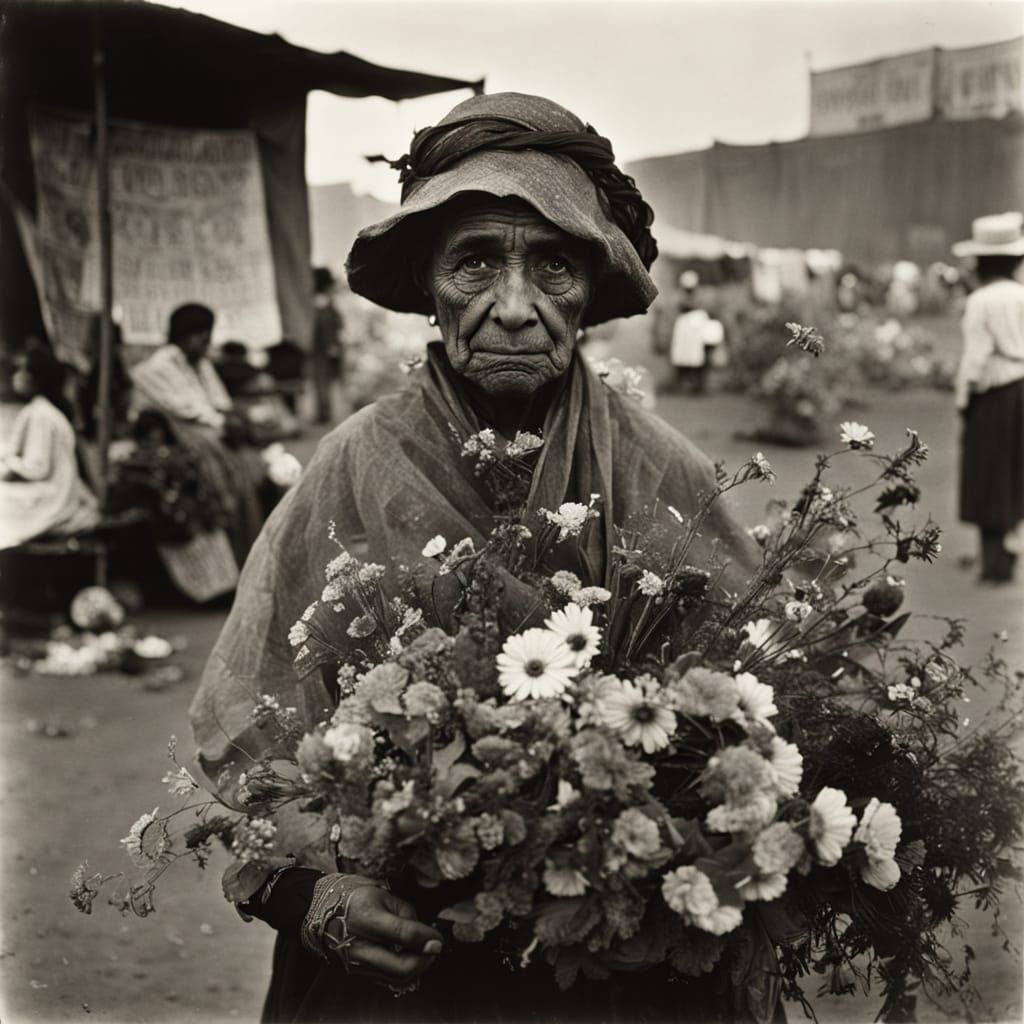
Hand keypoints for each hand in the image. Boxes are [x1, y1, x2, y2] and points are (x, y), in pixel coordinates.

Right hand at [325, 882, 442, 988]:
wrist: (323, 911)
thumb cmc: (355, 898)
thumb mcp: (382, 895)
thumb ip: (405, 913)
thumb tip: (424, 934)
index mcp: (367, 918)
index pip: (404, 934)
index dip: (427, 938)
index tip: (439, 940)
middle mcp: (360, 946)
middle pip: (402, 967)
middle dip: (425, 960)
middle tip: (433, 948)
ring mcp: (357, 963)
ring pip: (396, 978)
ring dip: (416, 968)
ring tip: (422, 953)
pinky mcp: (356, 972)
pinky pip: (386, 979)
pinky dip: (402, 972)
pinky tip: (406, 958)